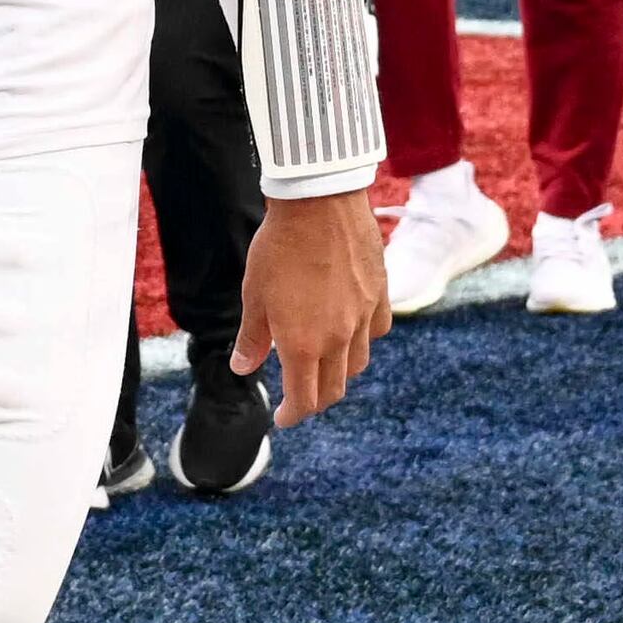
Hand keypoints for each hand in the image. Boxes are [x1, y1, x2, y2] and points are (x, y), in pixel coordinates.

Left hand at [232, 187, 383, 426]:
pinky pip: (375, 330)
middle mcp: (338, 339)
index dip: (293, 415)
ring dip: (339, 373)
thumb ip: (253, 339)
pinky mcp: (379, 294)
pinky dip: (362, 340)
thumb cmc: (279, 248)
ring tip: (323, 364)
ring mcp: (363, 317)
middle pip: (334, 389)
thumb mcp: (255, 296)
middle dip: (315, 400)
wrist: (319, 204)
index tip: (283, 418)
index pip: (304, 399)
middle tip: (301, 398)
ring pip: (357, 363)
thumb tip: (243, 367)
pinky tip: (350, 329)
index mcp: (303, 345)